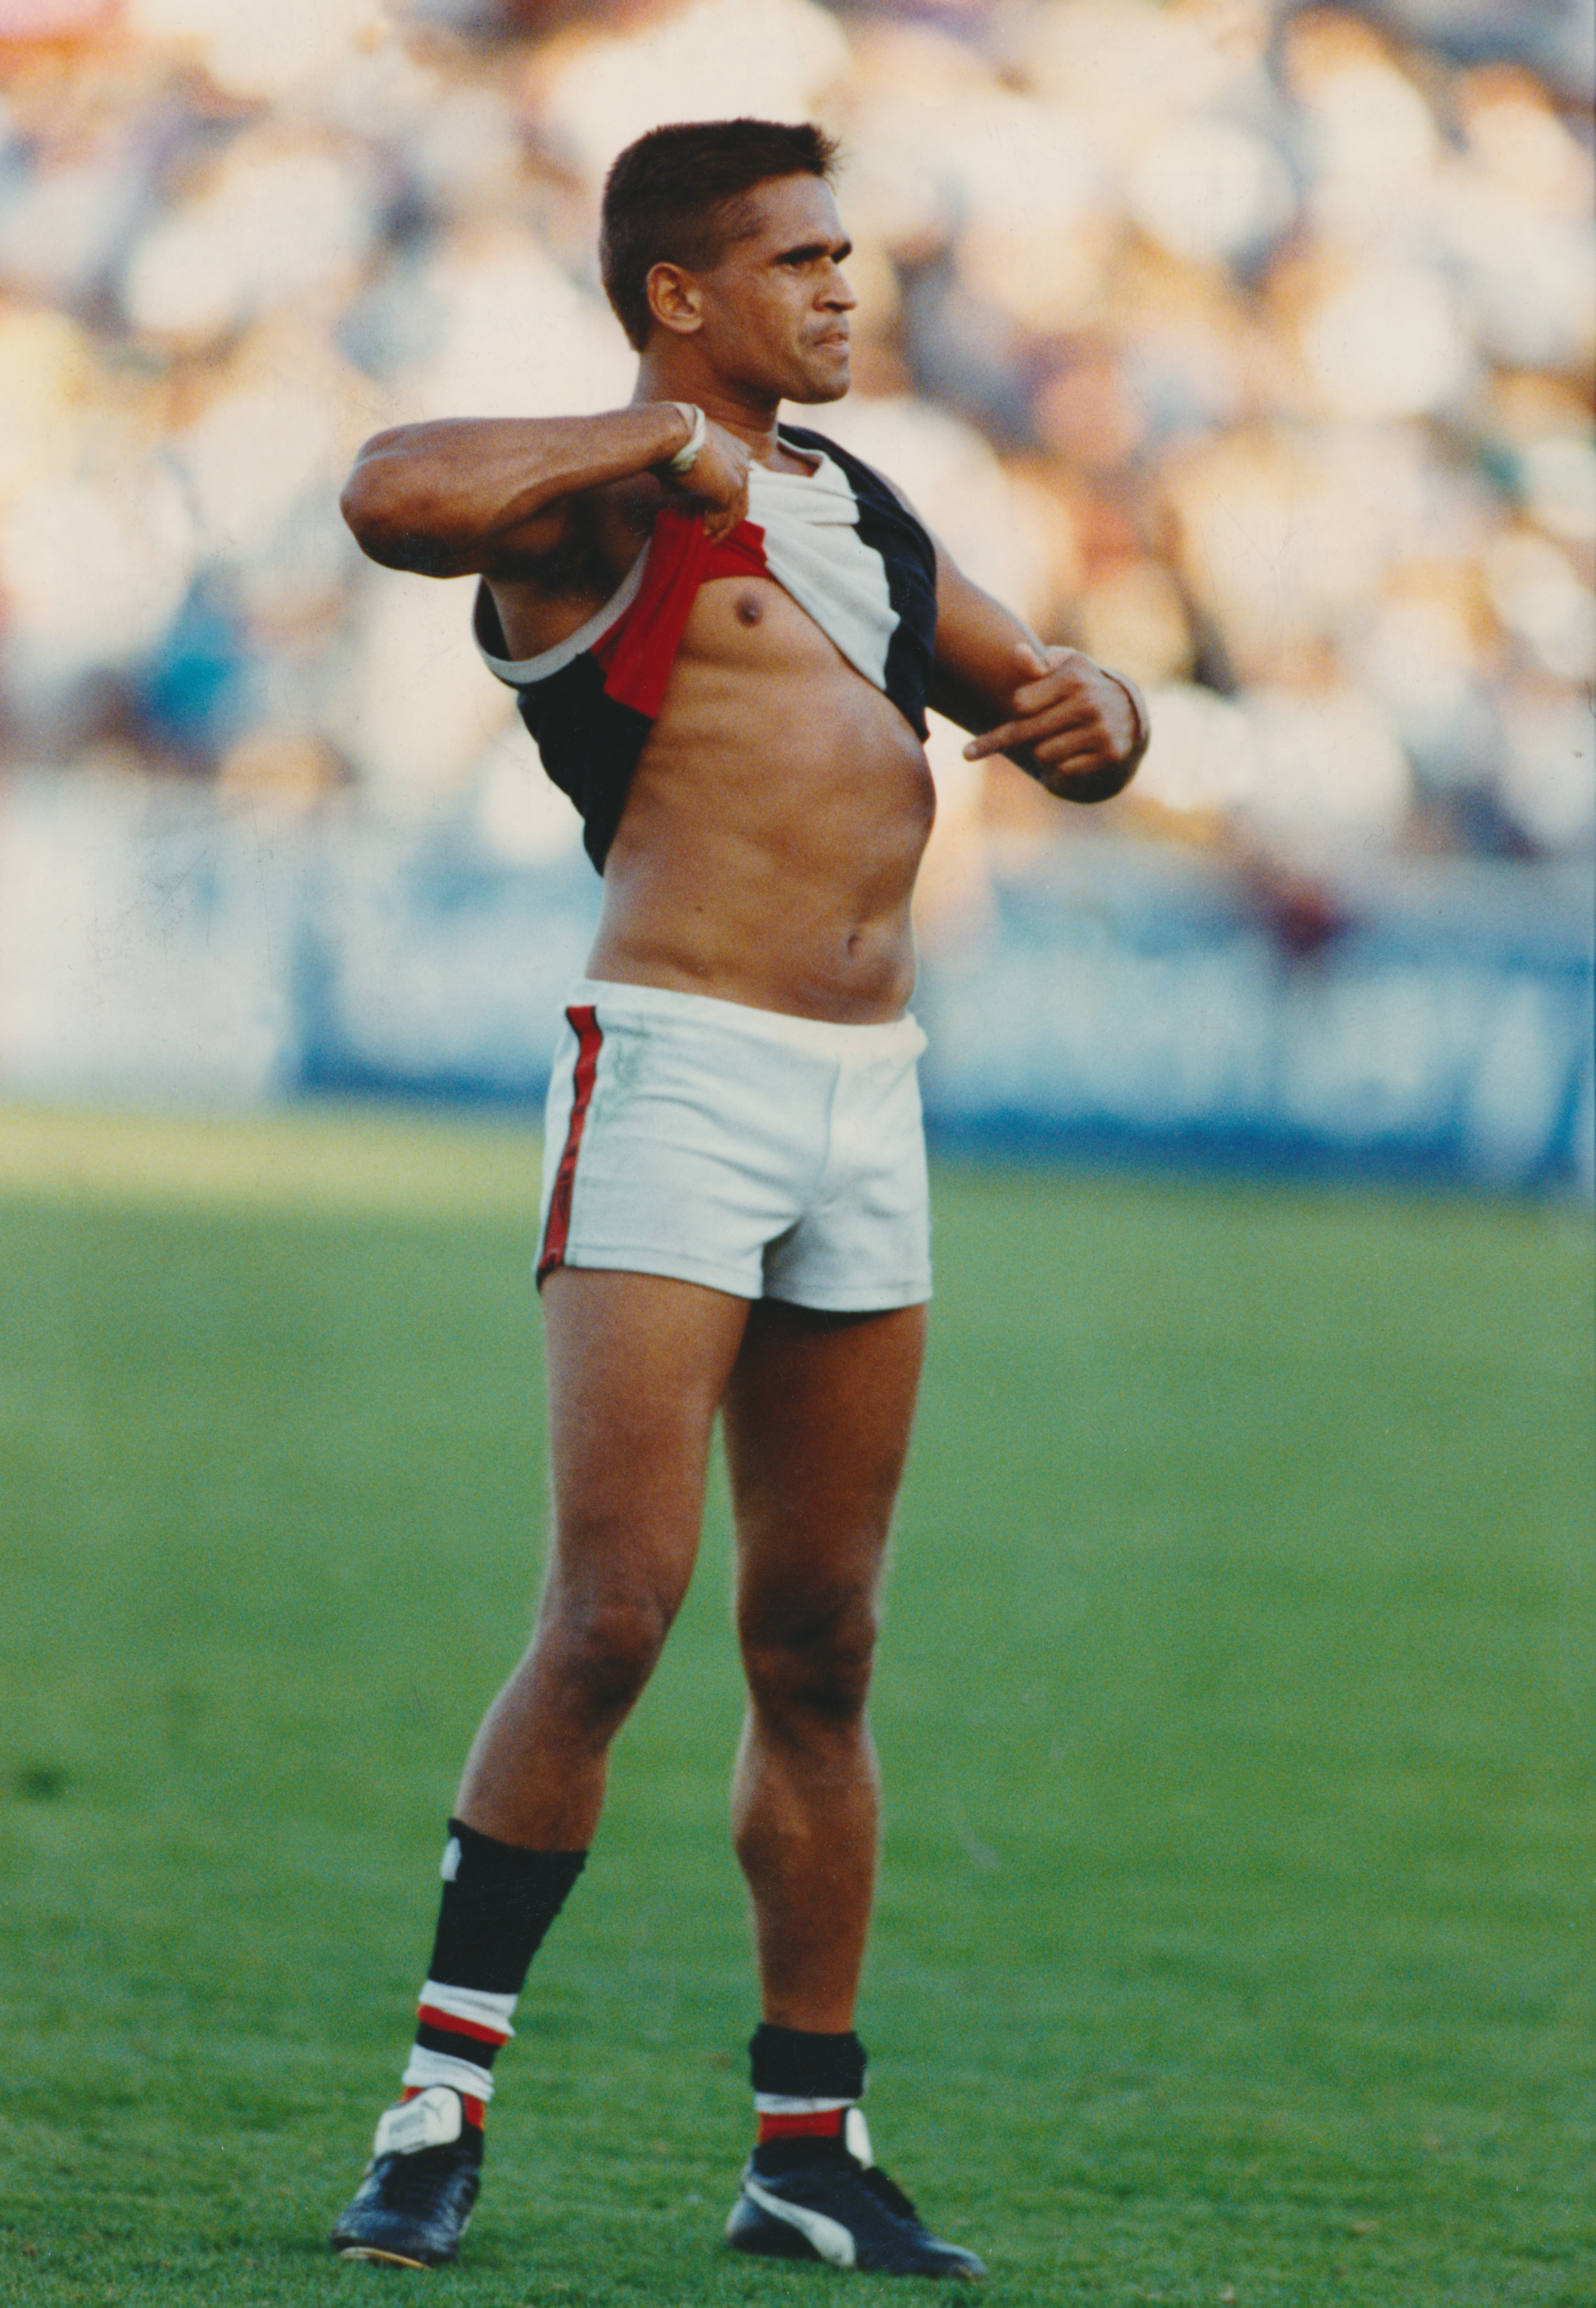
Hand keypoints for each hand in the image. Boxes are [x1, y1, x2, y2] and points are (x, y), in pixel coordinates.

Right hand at [664, 418, 750, 542]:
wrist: (673, 430)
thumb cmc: (675, 435)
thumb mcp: (695, 452)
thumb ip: (702, 472)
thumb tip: (689, 491)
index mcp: (739, 450)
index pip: (741, 483)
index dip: (731, 501)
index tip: (718, 513)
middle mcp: (744, 463)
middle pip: (741, 500)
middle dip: (729, 520)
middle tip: (717, 535)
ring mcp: (738, 478)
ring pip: (734, 512)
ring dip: (722, 529)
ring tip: (711, 540)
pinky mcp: (728, 492)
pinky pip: (721, 518)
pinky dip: (713, 529)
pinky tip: (705, 536)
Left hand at [962, 643, 1145, 798]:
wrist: (1125, 710)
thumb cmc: (1079, 686)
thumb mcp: (1061, 668)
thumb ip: (1036, 664)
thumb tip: (1019, 652)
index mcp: (1073, 676)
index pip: (1020, 703)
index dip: (1018, 707)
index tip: (1021, 706)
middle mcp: (1089, 701)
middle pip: (1028, 731)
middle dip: (1015, 736)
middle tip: (1000, 741)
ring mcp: (1102, 729)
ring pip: (1043, 754)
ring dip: (1044, 749)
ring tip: (1057, 737)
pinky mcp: (1110, 754)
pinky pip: (1065, 769)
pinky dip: (1065, 763)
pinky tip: (1077, 750)